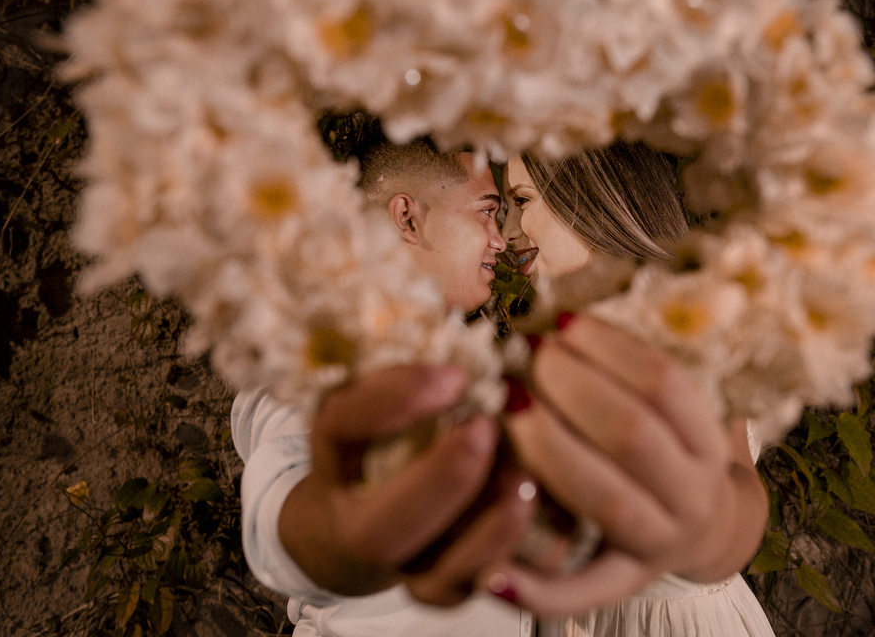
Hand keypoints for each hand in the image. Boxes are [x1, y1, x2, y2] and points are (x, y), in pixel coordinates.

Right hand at [279, 363, 536, 605]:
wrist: (355, 520)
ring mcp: (398, 564)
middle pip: (382, 526)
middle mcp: (356, 518)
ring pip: (433, 572)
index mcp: (334, 452)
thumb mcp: (381, 385)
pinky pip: (470, 589)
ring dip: (485, 530)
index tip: (452, 375)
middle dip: (440, 480)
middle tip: (487, 430)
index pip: (341, 427)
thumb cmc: (383, 431)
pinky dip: (506, 557)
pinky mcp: (437, 590)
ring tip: (528, 479)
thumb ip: (421, 345)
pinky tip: (539, 516)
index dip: (391, 402)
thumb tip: (483, 284)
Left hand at [489, 314, 767, 614]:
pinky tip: (491, 573)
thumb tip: (553, 316)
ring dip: (549, 449)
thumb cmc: (666, 453)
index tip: (559, 322)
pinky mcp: (620, 583)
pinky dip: (536, 589)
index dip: (607, 346)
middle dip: (572, 387)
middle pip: (632, 433)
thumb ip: (624, 372)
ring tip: (505, 408)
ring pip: (603, 498)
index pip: (664, 382)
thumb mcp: (670, 412)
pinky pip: (580, 594)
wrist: (700, 530)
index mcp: (706, 441)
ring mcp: (659, 543)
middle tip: (524, 358)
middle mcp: (692, 494)